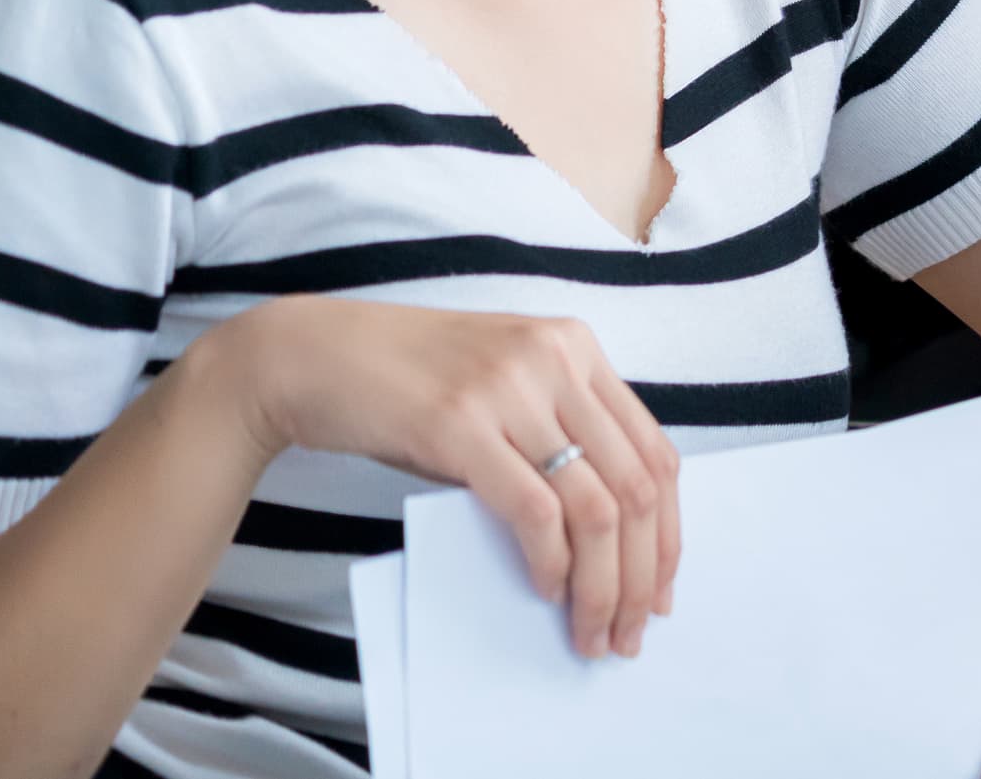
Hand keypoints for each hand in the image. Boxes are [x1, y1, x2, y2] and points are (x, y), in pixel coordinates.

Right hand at [210, 297, 678, 660]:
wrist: (314, 356)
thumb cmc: (408, 386)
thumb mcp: (503, 393)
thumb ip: (553, 436)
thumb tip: (601, 539)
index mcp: (579, 349)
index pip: (655, 452)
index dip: (667, 531)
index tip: (661, 588)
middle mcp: (557, 361)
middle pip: (636, 485)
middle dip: (641, 572)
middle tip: (632, 630)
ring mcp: (511, 391)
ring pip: (595, 507)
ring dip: (601, 584)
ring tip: (593, 631)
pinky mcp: (460, 426)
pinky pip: (533, 510)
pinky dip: (550, 562)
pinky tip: (547, 591)